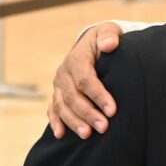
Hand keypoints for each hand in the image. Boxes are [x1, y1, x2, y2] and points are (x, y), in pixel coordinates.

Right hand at [50, 22, 122, 138]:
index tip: (112, 110)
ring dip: (73, 122)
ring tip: (87, 135)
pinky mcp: (58, 94)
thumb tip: (110, 45)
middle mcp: (64, 73)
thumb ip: (110, 35)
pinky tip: (61, 135)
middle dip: (88, 113)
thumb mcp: (110, 31)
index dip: (98, 96)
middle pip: (73, 96)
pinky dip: (55, 122)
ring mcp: (59, 85)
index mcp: (76, 59)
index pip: (85, 80)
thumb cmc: (105, 39)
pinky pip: (53, 109)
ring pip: (62, 106)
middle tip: (103, 127)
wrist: (94, 44)